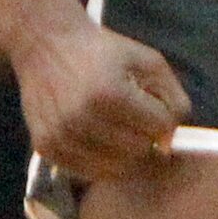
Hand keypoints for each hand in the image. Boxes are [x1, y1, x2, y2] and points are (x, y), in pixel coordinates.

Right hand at [11, 17, 189, 181]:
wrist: (44, 45)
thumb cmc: (101, 52)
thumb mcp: (146, 59)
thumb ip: (172, 97)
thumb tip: (168, 143)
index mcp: (110, 92)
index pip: (160, 127)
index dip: (162, 115)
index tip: (149, 102)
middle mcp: (83, 117)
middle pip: (139, 149)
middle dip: (143, 133)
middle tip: (130, 114)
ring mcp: (61, 135)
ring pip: (116, 167)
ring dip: (123, 151)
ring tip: (114, 126)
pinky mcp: (46, 147)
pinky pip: (88, 173)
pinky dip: (99, 161)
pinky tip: (96, 138)